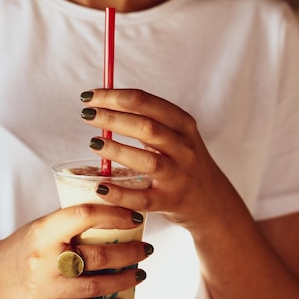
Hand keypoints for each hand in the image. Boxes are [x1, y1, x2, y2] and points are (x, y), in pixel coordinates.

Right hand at [0, 204, 150, 298]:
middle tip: (145, 250)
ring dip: (124, 279)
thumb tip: (118, 216)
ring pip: (96, 285)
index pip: (84, 216)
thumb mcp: (44, 225)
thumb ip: (74, 223)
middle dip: (129, 253)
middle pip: (97, 256)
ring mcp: (45, 288)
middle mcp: (44, 260)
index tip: (135, 218)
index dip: (114, 215)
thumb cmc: (27, 246)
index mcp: (44, 232)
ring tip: (139, 273)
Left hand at [80, 88, 242, 234]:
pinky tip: (101, 187)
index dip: (115, 96)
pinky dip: (121, 194)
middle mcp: (183, 148)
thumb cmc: (183, 162)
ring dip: (118, 150)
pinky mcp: (171, 202)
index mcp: (182, 124)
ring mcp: (178, 176)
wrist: (211, 201)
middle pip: (147, 127)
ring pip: (149, 161)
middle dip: (113, 118)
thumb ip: (147, 120)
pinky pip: (143, 199)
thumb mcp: (175, 135)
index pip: (145, 102)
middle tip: (86, 114)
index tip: (90, 96)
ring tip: (94, 143)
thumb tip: (103, 104)